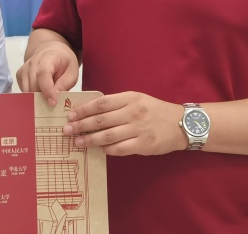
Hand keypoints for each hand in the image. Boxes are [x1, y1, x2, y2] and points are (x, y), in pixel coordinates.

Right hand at [15, 42, 78, 106]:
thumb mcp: (72, 72)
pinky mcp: (20, 74)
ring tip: (47, 99)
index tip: (53, 103)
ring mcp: (25, 68)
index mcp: (49, 57)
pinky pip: (23, 90)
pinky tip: (40, 94)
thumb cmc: (64, 62)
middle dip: (42, 98)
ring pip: (27, 90)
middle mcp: (33, 61)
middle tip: (52, 105)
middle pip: (33, 84)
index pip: (43, 74)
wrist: (52, 51)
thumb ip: (64, 85)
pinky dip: (31, 96)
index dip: (47, 90)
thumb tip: (53, 99)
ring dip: (36, 99)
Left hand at [62, 92, 186, 155]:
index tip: (71, 115)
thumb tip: (91, 112)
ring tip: (78, 142)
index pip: (101, 103)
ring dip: (90, 139)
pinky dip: (107, 150)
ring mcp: (138, 129)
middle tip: (67, 130)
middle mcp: (132, 112)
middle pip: (100, 120)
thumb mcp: (137, 99)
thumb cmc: (155, 110)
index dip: (83, 109)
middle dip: (81, 125)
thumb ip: (117, 104)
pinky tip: (99, 149)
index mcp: (129, 98)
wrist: (181, 123)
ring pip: (107, 135)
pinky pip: (119, 149)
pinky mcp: (143, 144)